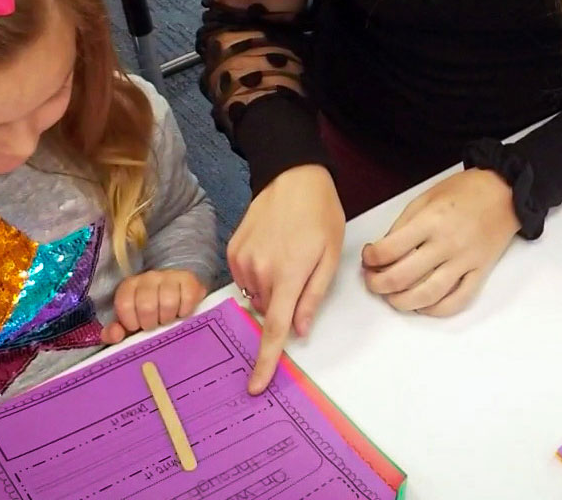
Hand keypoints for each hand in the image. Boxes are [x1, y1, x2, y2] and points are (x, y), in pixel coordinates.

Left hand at [102, 269, 206, 343]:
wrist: (178, 295)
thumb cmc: (150, 313)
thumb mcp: (130, 323)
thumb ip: (115, 332)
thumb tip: (115, 335)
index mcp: (129, 286)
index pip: (125, 304)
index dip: (131, 322)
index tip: (137, 327)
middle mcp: (148, 277)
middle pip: (146, 305)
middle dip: (151, 323)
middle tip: (154, 325)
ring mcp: (169, 275)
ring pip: (168, 302)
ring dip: (168, 318)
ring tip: (168, 320)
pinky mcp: (188, 278)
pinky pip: (187, 298)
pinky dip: (185, 311)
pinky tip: (182, 314)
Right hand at [228, 164, 344, 394]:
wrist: (292, 176)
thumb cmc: (320, 215)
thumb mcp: (330, 257)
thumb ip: (313, 297)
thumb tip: (299, 331)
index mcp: (288, 274)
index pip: (274, 329)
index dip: (266, 360)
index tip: (256, 385)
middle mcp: (259, 270)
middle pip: (269, 310)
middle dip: (284, 303)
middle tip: (301, 270)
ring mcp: (241, 260)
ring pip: (257, 295)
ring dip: (271, 287)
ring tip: (287, 253)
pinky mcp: (232, 250)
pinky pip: (245, 278)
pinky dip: (259, 274)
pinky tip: (271, 248)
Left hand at [361, 168, 519, 317]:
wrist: (505, 192)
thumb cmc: (465, 191)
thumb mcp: (426, 197)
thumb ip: (403, 225)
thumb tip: (383, 252)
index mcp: (430, 221)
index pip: (388, 250)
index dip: (370, 258)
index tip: (369, 256)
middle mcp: (447, 244)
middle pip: (402, 277)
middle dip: (378, 284)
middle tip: (373, 281)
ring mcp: (465, 261)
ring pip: (427, 295)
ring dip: (402, 302)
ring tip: (392, 297)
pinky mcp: (480, 272)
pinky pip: (457, 301)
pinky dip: (436, 309)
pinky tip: (423, 305)